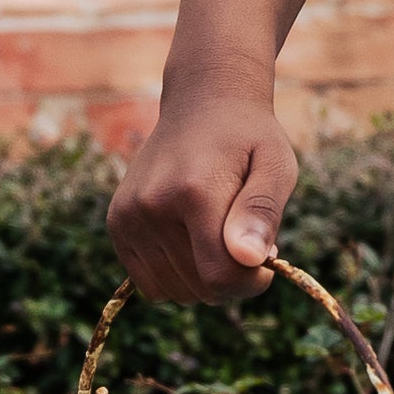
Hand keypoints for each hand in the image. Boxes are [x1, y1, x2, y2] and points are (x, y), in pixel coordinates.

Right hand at [108, 93, 298, 302]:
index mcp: (195, 190)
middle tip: (245, 237)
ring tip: (220, 235)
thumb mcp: (276, 164)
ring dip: (203, 278)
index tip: (268, 259)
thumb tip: (250, 259)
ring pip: (173, 291)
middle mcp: (152, 205)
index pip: (220, 275)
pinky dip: (177, 275)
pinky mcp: (116, 223)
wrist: (202, 102)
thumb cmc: (248, 137)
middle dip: (231, 276)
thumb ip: (264, 211)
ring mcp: (128, 215)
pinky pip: (149, 283)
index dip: (251, 281)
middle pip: (198, 287)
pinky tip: (194, 239)